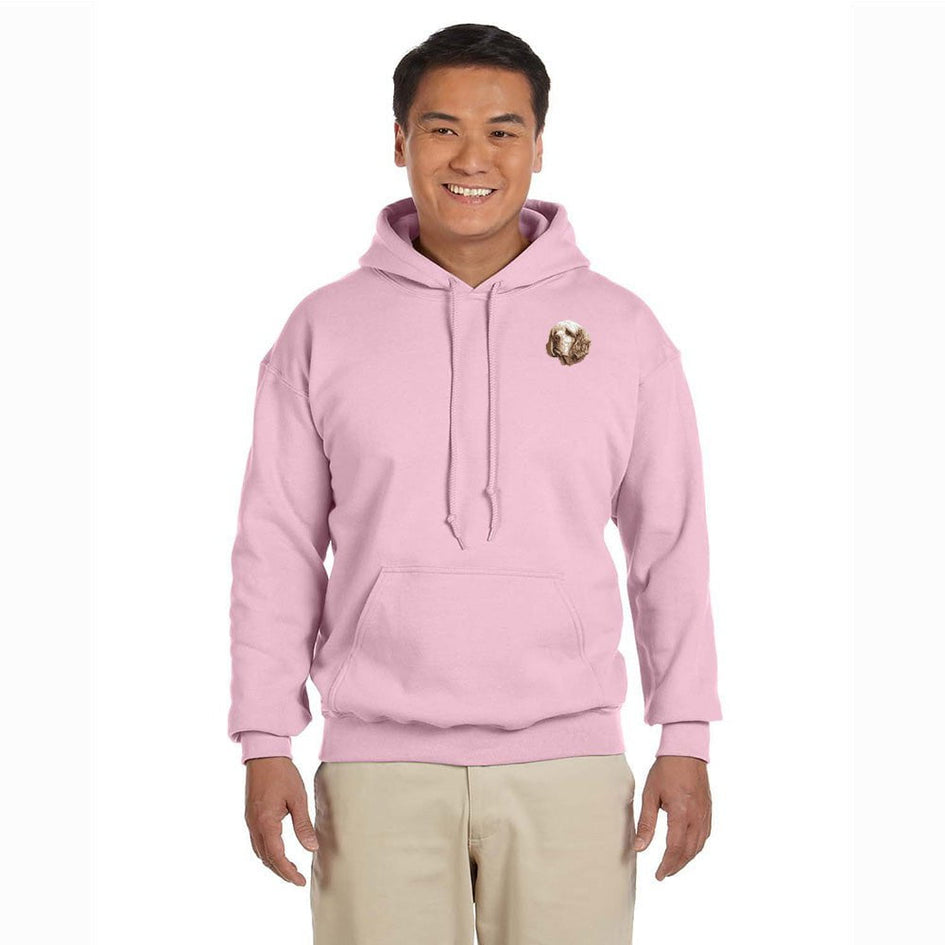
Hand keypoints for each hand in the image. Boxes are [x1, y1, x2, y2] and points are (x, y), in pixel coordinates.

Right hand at [244, 756, 317, 885]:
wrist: (264, 754)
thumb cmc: (282, 773)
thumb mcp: (298, 798)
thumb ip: (303, 825)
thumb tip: (311, 848)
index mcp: (266, 822)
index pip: (276, 856)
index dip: (288, 872)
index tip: (300, 881)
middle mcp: (254, 825)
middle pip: (265, 858)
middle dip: (280, 871)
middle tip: (297, 879)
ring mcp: (250, 821)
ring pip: (259, 851)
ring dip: (273, 863)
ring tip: (289, 868)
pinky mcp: (250, 816)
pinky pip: (256, 841)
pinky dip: (267, 852)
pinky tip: (277, 851)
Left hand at [632, 755, 711, 880]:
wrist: (686, 751)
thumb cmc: (666, 770)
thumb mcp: (650, 794)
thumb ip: (646, 823)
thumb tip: (639, 848)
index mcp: (681, 813)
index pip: (675, 848)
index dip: (667, 865)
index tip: (658, 875)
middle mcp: (696, 817)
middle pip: (689, 851)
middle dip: (676, 865)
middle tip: (664, 874)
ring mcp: (705, 814)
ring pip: (699, 846)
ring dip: (686, 859)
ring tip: (673, 865)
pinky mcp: (708, 810)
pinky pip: (704, 836)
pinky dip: (696, 847)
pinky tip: (688, 849)